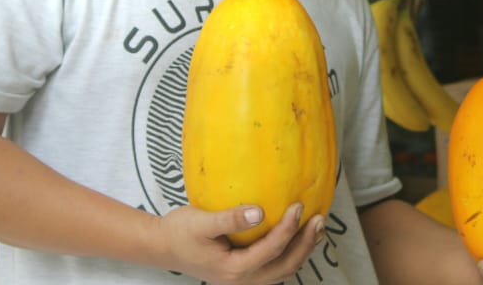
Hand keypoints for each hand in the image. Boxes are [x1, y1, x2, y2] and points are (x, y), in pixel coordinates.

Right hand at [156, 201, 323, 284]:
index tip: (299, 205)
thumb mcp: (202, 222)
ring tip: (316, 228)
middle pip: (284, 266)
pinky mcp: (244, 272)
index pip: (271, 250)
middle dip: (305, 244)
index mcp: (233, 270)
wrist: (162, 246)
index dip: (288, 228)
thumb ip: (231, 218)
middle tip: (320, 219)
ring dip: (302, 251)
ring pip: (282, 270)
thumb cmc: (180, 232)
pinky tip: (296, 236)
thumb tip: (260, 211)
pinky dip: (289, 253)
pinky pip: (274, 267)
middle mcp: (242, 280)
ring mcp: (244, 280)